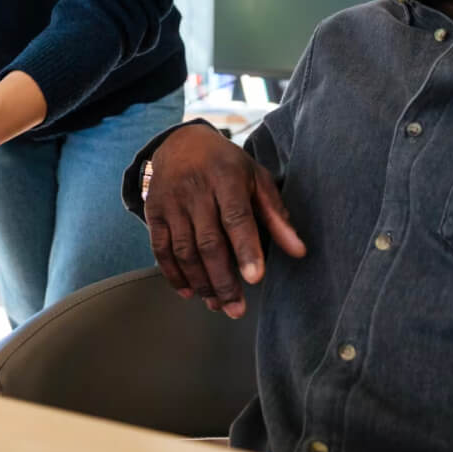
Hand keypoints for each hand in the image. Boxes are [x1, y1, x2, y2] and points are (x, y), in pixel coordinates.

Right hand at [144, 124, 305, 317]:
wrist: (180, 142)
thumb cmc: (225, 165)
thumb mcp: (255, 178)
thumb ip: (276, 215)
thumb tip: (299, 251)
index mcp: (225, 176)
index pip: (236, 216)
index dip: (246, 249)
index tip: (255, 278)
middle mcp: (195, 188)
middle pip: (209, 242)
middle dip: (224, 281)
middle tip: (237, 309)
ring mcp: (171, 200)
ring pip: (184, 250)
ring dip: (201, 283)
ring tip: (217, 304)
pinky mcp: (153, 211)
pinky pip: (160, 249)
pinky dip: (173, 274)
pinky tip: (189, 291)